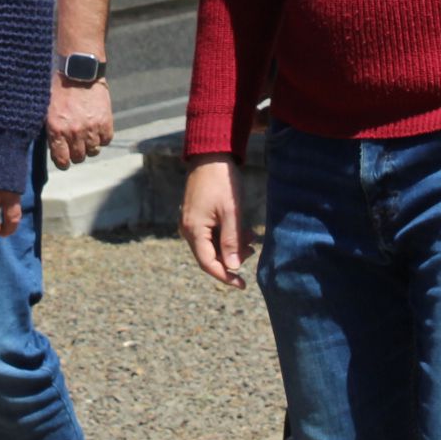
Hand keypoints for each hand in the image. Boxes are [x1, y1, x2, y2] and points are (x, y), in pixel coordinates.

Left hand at [46, 77, 115, 168]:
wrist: (78, 70)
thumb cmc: (58, 88)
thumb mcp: (47, 110)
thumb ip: (52, 130)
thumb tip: (54, 147)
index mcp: (56, 130)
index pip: (62, 161)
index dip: (63, 161)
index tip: (64, 158)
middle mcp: (73, 133)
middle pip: (79, 158)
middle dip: (76, 153)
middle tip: (75, 143)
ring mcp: (91, 128)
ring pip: (93, 151)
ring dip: (90, 145)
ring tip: (87, 134)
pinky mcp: (105, 122)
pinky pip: (106, 140)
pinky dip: (102, 137)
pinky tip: (97, 128)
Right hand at [180, 154, 245, 288]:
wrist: (210, 155)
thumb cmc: (222, 182)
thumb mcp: (231, 212)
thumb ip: (231, 241)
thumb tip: (231, 267)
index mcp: (194, 230)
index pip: (208, 263)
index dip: (225, 276)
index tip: (242, 284)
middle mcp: (188, 229)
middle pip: (209, 255)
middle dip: (231, 257)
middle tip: (253, 249)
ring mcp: (190, 222)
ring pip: (211, 245)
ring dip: (230, 246)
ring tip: (250, 237)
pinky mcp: (196, 215)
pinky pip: (210, 234)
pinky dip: (226, 235)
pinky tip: (241, 229)